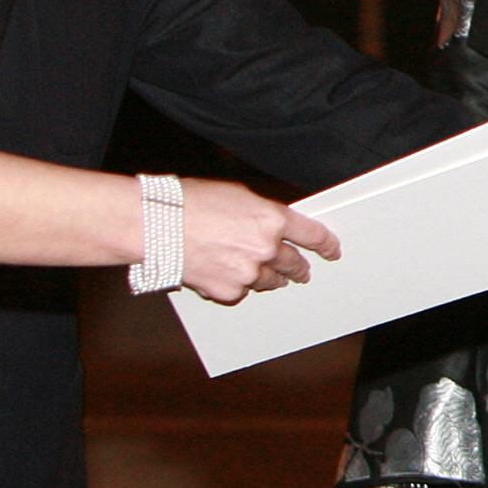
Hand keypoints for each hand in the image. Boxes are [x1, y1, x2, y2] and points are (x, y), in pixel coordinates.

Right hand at [178, 179, 340, 302]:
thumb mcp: (238, 195)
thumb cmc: (189, 202)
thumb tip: (274, 224)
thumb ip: (262, 212)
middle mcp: (265, 248)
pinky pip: (241, 292)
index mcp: (271, 218)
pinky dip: (237, 285)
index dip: (326, 245)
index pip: (312, 235)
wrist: (156, 225)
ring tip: (261, 272)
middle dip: (298, 267)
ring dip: (269, 276)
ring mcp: (248, 272)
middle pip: (293, 263)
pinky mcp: (228, 291)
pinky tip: (225, 274)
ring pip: (269, 280)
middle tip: (301, 271)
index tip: (332, 251)